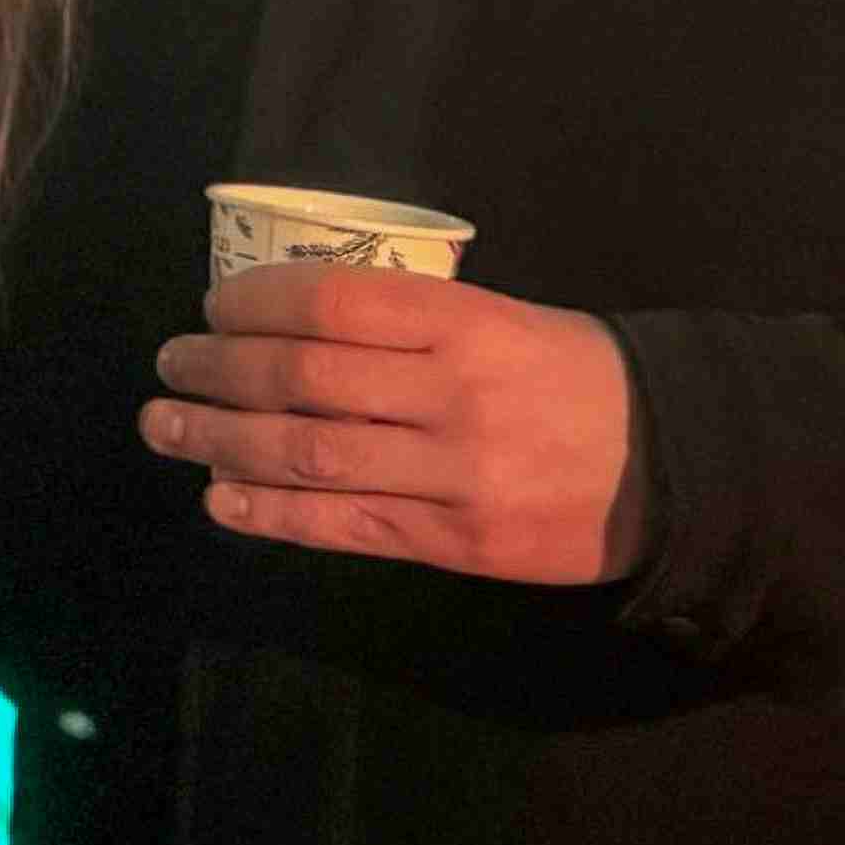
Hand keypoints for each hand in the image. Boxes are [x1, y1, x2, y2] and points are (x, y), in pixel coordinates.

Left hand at [140, 265, 646, 585]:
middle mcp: (451, 394)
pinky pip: (342, 526)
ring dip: (219, 440)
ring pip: (307, 453)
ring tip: (165, 427)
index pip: (333, 301)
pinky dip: (270, 512)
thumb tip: (296, 323)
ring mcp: (450, 474)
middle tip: (170, 363)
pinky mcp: (452, 543)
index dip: (256, 303)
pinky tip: (220, 498)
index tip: (213, 308)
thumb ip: (416, 323)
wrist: (678, 470)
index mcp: (466, 323)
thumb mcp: (510, 321)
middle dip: (218, 370)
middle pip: (303, 377)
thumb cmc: (579, 380)